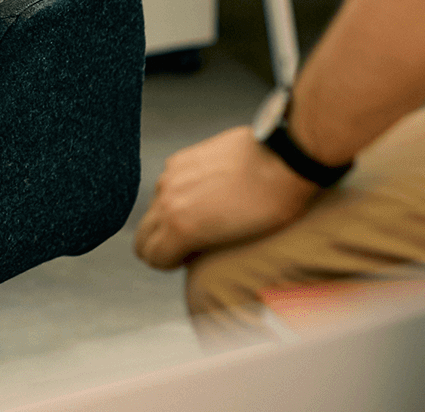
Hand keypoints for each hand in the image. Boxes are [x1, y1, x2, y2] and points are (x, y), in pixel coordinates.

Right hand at [133, 125, 321, 269]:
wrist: (282, 159)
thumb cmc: (269, 206)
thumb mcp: (236, 243)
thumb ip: (200, 250)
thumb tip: (191, 252)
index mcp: (179, 226)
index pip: (151, 258)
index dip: (169, 265)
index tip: (189, 262)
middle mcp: (167, 199)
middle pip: (142, 236)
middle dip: (161, 246)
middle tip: (190, 247)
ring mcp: (171, 175)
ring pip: (154, 209)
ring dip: (168, 219)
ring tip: (202, 218)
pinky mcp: (181, 158)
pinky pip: (167, 186)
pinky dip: (177, 195)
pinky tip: (205, 193)